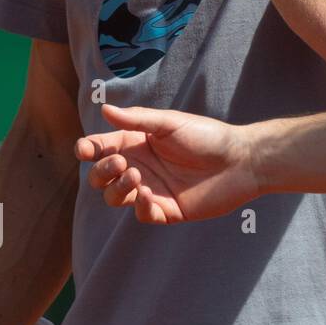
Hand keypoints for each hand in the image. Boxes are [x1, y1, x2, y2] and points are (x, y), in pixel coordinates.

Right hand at [75, 103, 261, 223]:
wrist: (241, 160)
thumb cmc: (208, 136)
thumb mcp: (171, 123)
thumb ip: (138, 120)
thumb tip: (105, 110)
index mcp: (137, 143)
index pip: (101, 148)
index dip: (88, 149)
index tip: (85, 149)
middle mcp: (140, 167)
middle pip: (101, 176)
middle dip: (101, 171)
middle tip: (120, 163)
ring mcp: (152, 190)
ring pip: (115, 197)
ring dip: (117, 189)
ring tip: (135, 176)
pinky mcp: (167, 210)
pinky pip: (141, 214)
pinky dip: (139, 206)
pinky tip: (147, 193)